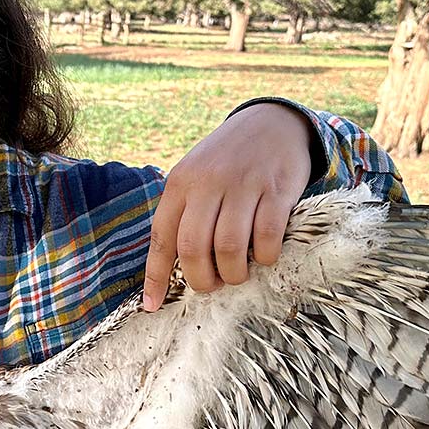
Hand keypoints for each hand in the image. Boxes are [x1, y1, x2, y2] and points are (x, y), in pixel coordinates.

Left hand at [142, 102, 313, 309]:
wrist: (272, 122)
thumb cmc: (228, 160)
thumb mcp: (196, 176)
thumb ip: (184, 213)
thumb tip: (172, 267)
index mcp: (180, 183)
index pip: (161, 237)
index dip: (155, 276)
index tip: (152, 306)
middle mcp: (207, 183)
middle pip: (193, 247)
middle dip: (202, 279)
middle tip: (213, 285)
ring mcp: (243, 184)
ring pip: (229, 247)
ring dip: (233, 273)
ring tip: (238, 274)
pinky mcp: (276, 189)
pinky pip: (266, 236)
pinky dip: (265, 257)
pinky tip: (265, 256)